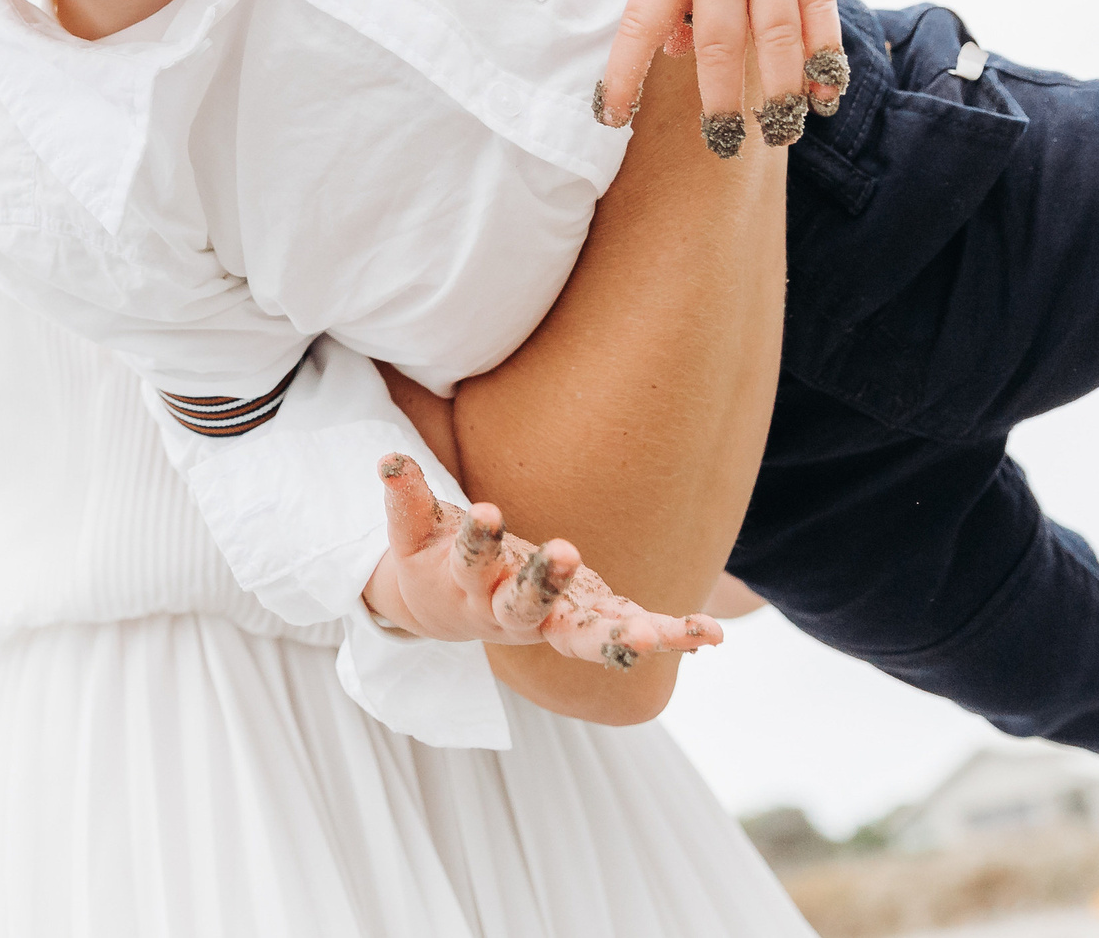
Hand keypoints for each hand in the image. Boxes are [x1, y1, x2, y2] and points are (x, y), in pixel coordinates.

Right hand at [362, 455, 723, 669]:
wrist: (444, 614)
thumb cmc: (433, 557)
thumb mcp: (413, 532)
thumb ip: (405, 499)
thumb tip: (389, 459)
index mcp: (466, 584)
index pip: (470, 559)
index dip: (478, 539)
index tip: (486, 511)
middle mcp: (508, 612)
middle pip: (524, 607)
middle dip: (542, 582)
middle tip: (562, 551)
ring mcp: (550, 622)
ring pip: (582, 639)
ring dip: (618, 636)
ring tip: (656, 637)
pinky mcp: (585, 622)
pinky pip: (627, 633)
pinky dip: (669, 635)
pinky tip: (710, 633)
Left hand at [601, 0, 843, 155]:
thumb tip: (675, 50)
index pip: (639, 26)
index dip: (623, 74)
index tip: (609, 117)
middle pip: (720, 44)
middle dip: (722, 100)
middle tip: (723, 143)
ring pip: (779, 33)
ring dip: (782, 88)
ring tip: (782, 133)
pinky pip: (821, 7)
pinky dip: (827, 52)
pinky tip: (827, 91)